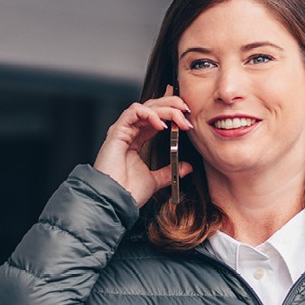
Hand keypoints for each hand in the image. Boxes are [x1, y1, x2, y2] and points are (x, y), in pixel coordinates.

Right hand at [93, 87, 194, 206]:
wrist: (116, 200)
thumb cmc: (128, 192)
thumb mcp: (155, 180)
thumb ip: (170, 171)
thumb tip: (187, 167)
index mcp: (135, 141)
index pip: (154, 117)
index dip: (171, 112)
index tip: (187, 115)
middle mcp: (128, 132)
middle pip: (151, 107)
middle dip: (171, 105)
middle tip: (187, 111)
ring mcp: (122, 131)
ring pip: (145, 106)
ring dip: (165, 108)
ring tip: (179, 116)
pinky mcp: (117, 132)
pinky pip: (134, 112)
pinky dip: (150, 114)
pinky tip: (161, 125)